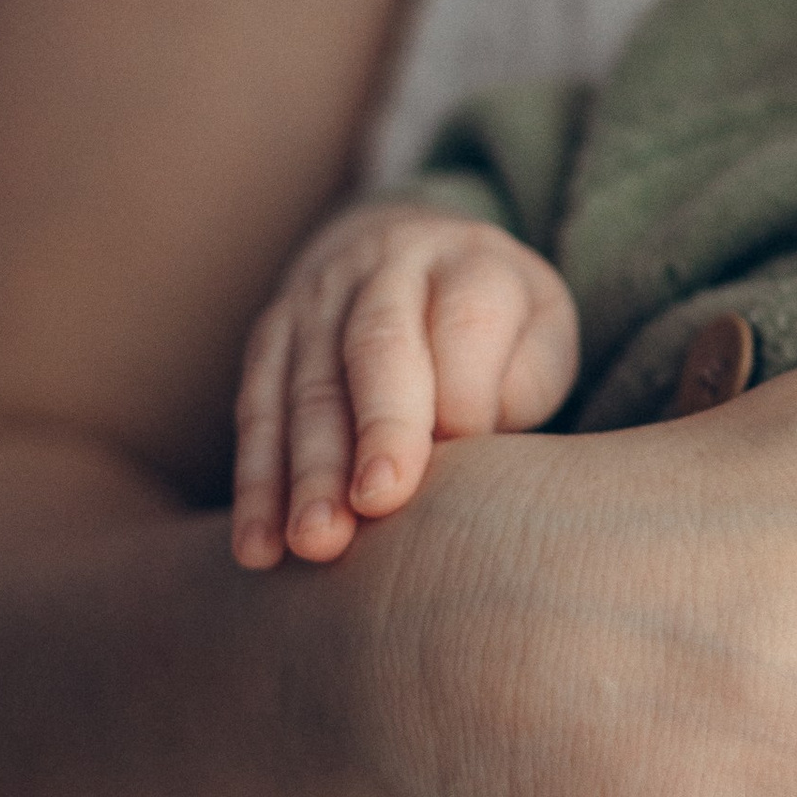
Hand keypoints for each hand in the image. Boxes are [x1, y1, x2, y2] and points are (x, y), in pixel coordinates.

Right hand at [231, 202, 577, 569]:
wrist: (408, 251)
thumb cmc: (497, 324)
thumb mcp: (540, 330)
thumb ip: (521, 379)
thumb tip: (467, 445)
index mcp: (469, 263)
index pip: (465, 322)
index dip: (461, 391)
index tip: (463, 454)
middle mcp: (387, 270)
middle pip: (379, 349)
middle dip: (377, 429)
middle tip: (376, 503)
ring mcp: (318, 300)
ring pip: (309, 387)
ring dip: (307, 470)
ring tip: (313, 541)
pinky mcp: (269, 339)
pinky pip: (257, 412)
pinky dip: (256, 483)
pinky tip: (259, 544)